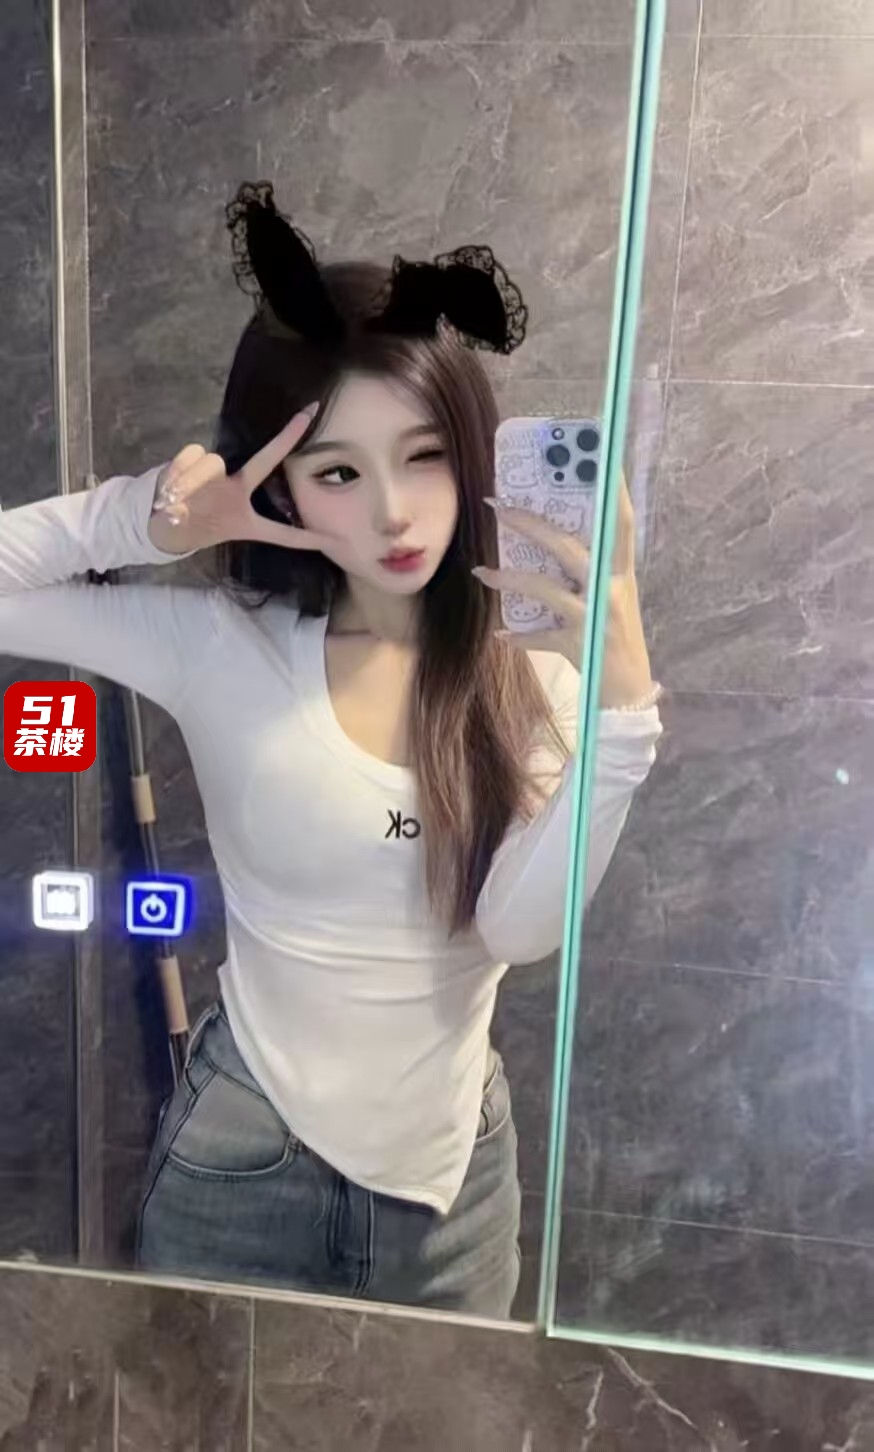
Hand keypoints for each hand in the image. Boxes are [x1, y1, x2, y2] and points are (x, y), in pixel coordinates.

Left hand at [147, 407, 330, 556]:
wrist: (153, 529)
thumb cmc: (192, 525)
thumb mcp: (220, 524)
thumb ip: (234, 500)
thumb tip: (232, 477)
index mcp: (242, 521)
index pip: (281, 533)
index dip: (306, 538)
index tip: (330, 539)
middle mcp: (232, 502)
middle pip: (264, 460)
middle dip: (287, 435)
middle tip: (306, 413)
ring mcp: (211, 486)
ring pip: (214, 460)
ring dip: (200, 469)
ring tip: (184, 489)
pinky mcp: (187, 472)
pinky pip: (192, 455)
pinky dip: (182, 464)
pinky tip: (172, 483)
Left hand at [473, 474, 654, 707]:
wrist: (630, 694)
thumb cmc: (616, 639)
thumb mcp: (611, 598)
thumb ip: (588, 572)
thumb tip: (548, 538)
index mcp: (621, 572)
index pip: (620, 522)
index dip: (611, 491)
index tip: (596, 458)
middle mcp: (610, 589)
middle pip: (568, 546)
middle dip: (530, 524)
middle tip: (497, 505)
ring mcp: (595, 616)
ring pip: (546, 587)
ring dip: (510, 578)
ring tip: (481, 571)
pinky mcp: (579, 644)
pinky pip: (540, 635)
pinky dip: (520, 635)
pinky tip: (501, 633)